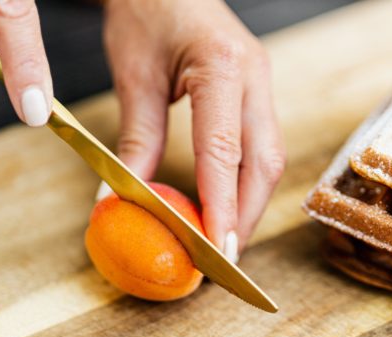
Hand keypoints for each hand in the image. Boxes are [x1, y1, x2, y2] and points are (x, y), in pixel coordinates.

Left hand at [103, 0, 284, 260]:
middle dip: (246, 214)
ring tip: (224, 240)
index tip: (217, 249)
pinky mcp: (255, 93)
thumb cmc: (144, 13)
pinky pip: (260, 147)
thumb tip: (122, 201)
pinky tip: (227, 204)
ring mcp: (260, 84)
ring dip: (250, 203)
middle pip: (265, 162)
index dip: (224, 205)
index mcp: (222, 66)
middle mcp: (254, 76)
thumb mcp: (134, 78)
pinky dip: (245, 183)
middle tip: (223, 258)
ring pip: (269, 158)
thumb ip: (135, 142)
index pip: (226, 151)